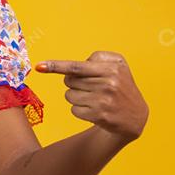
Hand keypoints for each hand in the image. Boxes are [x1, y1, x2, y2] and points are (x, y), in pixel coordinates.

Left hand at [34, 50, 148, 142]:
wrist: (135, 116)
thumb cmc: (121, 85)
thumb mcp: (118, 65)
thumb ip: (98, 58)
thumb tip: (72, 66)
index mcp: (112, 69)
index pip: (76, 66)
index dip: (56, 66)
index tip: (39, 66)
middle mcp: (109, 84)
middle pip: (69, 80)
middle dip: (75, 82)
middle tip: (91, 86)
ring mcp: (103, 101)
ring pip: (69, 95)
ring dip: (77, 97)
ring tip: (95, 98)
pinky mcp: (99, 116)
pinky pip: (73, 109)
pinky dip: (80, 110)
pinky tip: (95, 110)